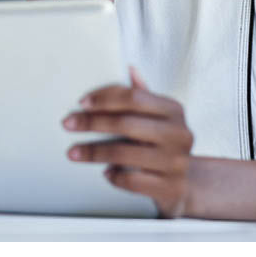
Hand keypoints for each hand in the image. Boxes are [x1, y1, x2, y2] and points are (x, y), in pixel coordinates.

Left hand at [63, 66, 193, 217]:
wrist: (187, 184)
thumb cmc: (165, 144)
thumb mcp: (160, 118)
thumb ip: (144, 96)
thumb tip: (129, 69)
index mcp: (174, 110)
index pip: (135, 97)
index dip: (105, 98)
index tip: (82, 103)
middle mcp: (178, 133)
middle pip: (126, 123)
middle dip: (92, 123)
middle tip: (68, 124)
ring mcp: (176, 162)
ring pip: (124, 153)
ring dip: (93, 152)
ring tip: (73, 152)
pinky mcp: (169, 187)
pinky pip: (131, 181)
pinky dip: (114, 176)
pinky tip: (105, 172)